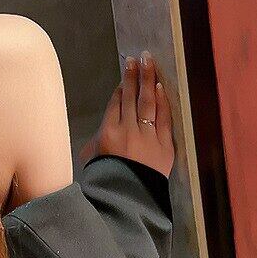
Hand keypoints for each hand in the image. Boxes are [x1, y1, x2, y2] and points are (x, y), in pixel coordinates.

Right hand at [80, 52, 174, 176]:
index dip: (122, 86)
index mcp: (108, 131)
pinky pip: (163, 118)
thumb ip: (95, 144)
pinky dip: (162, 101)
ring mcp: (146, 135)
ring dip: (147, 80)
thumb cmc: (107, 179)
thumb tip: (96, 137)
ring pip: (146, 102)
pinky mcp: (164, 144)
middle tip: (135, 59)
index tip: (125, 72)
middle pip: (130, 96)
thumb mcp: (92, 159)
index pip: (116, 103)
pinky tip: (160, 87)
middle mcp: (127, 129)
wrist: (128, 199)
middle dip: (133, 75)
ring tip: (148, 63)